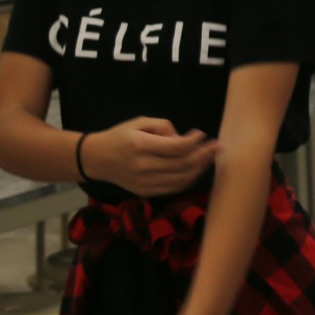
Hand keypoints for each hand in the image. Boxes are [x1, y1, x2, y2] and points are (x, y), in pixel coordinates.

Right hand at [87, 117, 217, 198]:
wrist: (97, 159)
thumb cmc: (120, 136)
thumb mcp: (138, 122)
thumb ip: (163, 126)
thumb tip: (183, 139)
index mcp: (140, 145)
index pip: (175, 147)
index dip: (194, 142)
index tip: (202, 134)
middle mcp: (143, 166)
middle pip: (182, 165)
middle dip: (203, 155)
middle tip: (216, 146)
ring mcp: (145, 182)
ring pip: (181, 179)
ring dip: (200, 168)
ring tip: (211, 158)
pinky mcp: (146, 192)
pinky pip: (174, 188)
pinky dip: (189, 179)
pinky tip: (197, 169)